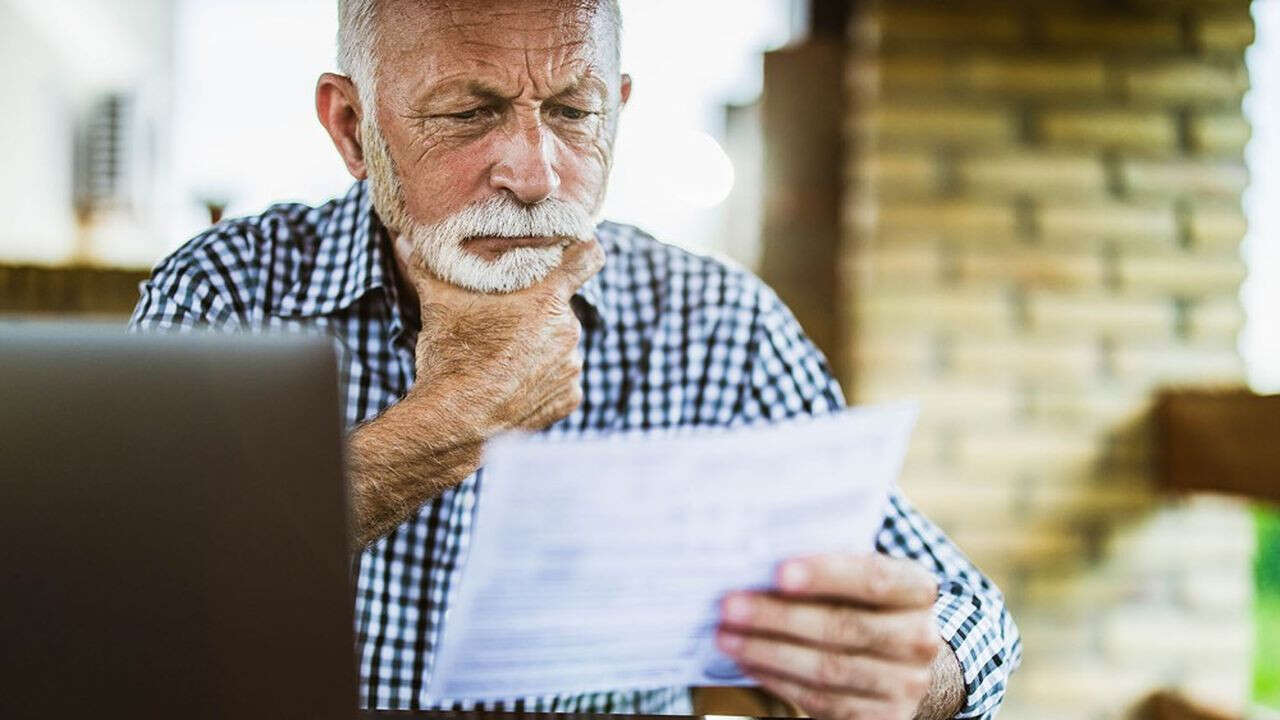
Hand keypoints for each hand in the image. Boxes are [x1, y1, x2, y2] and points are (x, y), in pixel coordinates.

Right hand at [344, 237, 603, 547]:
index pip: (587, 258)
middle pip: (561, 305)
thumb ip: (428, 265)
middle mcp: (569, 330)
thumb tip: (404, 237)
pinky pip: (561, 379)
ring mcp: (572, 366)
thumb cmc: (450, 358)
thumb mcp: (437, 302)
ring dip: (540, 344)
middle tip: (505, 318)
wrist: (456, 423)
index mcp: (548, 298)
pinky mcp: (570, 398)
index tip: (571, 250)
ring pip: (560, 343)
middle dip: (538, 308)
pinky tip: (512, 382)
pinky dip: (542, 378)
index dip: (582, 249)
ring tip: (503, 357)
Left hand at [716, 553, 943, 719]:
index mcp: (917, 590)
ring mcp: (906, 683)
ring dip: (767, 652)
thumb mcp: (860, 578)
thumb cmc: (865, 606)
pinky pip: (821, 701)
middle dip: (778, 617)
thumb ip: (826, 569)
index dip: (826, 575)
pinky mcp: (883, 718)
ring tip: (726, 637)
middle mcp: (919, 638)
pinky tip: (749, 663)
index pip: (873, 578)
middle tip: (729, 606)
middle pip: (843, 627)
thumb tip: (758, 562)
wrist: (904, 662)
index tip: (778, 571)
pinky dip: (778, 681)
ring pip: (827, 669)